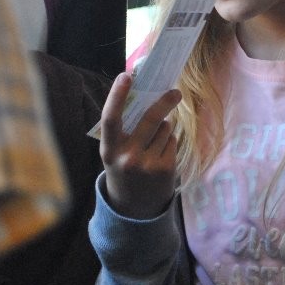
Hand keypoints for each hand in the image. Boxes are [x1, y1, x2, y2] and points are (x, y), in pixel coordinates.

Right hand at [97, 71, 180, 218]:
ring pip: (165, 129)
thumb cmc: (123, 168)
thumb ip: (124, 128)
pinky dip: (169, 142)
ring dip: (164, 128)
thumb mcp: (115, 151)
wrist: (133, 209)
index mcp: (109, 150)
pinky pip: (172, 141)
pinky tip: (160, 155)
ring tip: (153, 143)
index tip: (126, 75)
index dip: (117, 96)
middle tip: (175, 92)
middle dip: (164, 102)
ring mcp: (147, 165)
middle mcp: (127, 157)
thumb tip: (142, 91)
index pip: (110, 118)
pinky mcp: (165, 169)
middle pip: (150, 119)